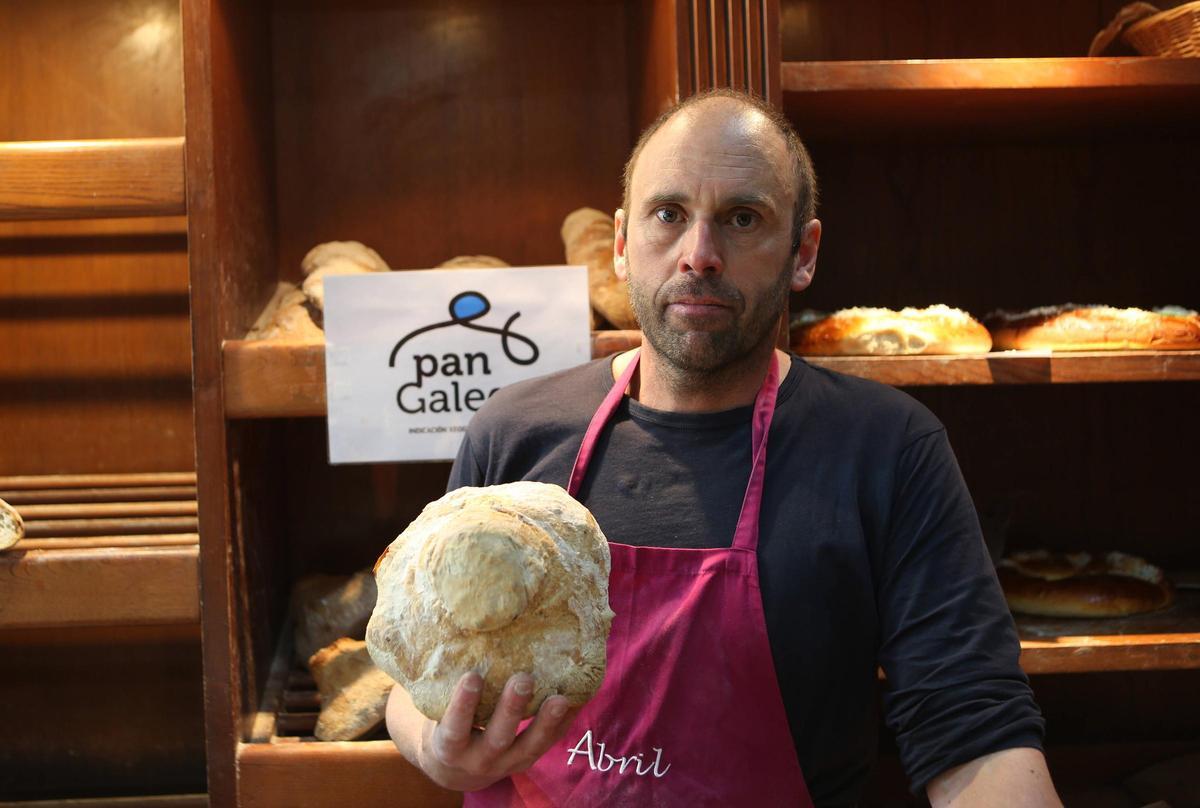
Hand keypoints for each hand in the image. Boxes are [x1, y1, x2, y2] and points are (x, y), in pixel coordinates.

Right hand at [388, 672, 576, 791]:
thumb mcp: (436, 714)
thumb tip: (449, 632)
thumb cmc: (444, 724)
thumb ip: (443, 688)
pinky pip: (550, 743)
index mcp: (449, 747)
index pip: (454, 728)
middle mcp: (479, 759)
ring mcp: (507, 763)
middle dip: (512, 710)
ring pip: (530, 746)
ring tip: (560, 697)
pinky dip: (565, 722)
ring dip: (546, 721)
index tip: (472, 676)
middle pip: (498, 738)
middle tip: (523, 679)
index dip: (463, 705)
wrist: (455, 768)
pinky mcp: (528, 759)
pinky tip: (578, 698)